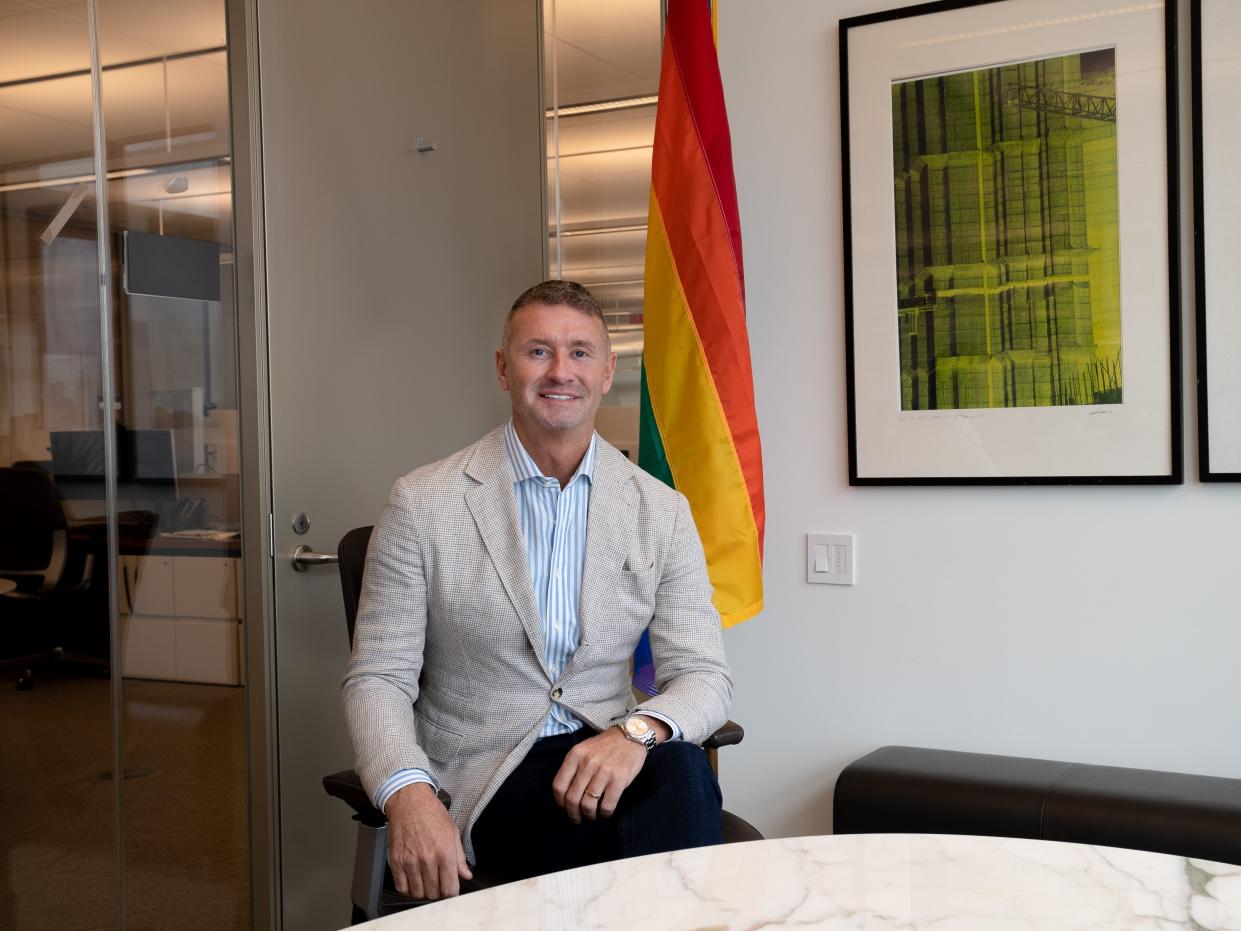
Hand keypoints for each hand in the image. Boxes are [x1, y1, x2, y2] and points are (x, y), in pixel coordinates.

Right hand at [385, 782, 472, 899]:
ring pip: (418, 893)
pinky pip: (402, 887)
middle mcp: (428, 859)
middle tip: (437, 882)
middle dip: (438, 891)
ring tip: (425, 881)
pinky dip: (408, 888)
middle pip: (434, 893)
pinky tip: (412, 880)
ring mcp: (410, 862)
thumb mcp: (452, 832)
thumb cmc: (431, 813)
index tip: (450, 889)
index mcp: (445, 852)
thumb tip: (466, 874)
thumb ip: (460, 857)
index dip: (451, 892)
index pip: (450, 889)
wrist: (409, 802)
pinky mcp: (396, 861)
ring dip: (423, 891)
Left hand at [551, 718, 669, 823]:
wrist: (630, 736)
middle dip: (573, 813)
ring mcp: (603, 772)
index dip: (560, 802)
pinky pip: (607, 805)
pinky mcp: (619, 779)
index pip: (559, 786)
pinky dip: (605, 813)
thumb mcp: (584, 749)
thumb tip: (566, 793)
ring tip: (592, 815)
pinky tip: (605, 811)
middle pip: (572, 798)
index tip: (565, 807)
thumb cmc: (605, 745)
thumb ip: (574, 767)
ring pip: (588, 804)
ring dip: (589, 815)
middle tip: (577, 818)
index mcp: (575, 755)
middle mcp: (587, 763)